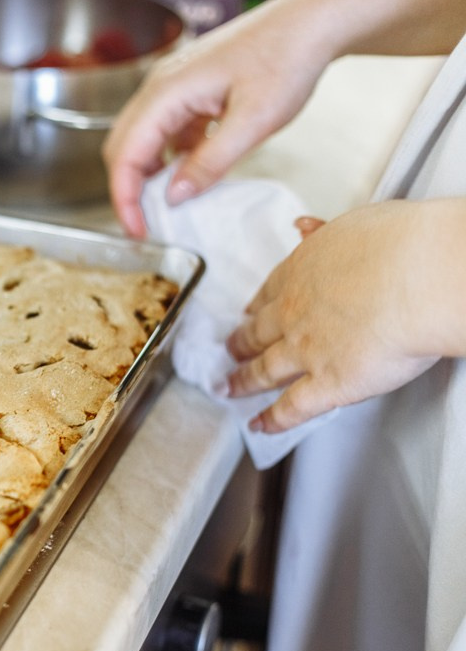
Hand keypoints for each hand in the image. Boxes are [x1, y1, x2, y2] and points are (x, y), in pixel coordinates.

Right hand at [102, 0, 331, 236]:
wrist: (310, 24)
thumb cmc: (287, 57)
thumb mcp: (254, 120)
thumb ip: (210, 162)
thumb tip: (175, 196)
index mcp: (168, 91)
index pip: (125, 154)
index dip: (125, 198)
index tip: (137, 229)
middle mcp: (161, 86)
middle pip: (122, 147)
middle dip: (128, 190)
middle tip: (147, 224)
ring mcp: (172, 87)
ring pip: (140, 140)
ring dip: (147, 175)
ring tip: (168, 205)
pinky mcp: (188, 92)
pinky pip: (164, 132)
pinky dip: (168, 159)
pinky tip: (190, 173)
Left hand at [224, 201, 460, 432]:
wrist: (419, 276)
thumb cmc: (400, 244)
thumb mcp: (351, 225)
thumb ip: (323, 233)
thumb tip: (303, 227)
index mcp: (300, 273)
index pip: (269, 293)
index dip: (256, 307)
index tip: (247, 313)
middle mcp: (294, 313)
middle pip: (258, 332)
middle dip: (241, 343)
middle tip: (230, 350)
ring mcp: (306, 351)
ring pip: (265, 370)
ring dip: (245, 381)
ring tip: (231, 388)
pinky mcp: (328, 383)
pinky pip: (292, 407)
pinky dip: (272, 419)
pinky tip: (259, 425)